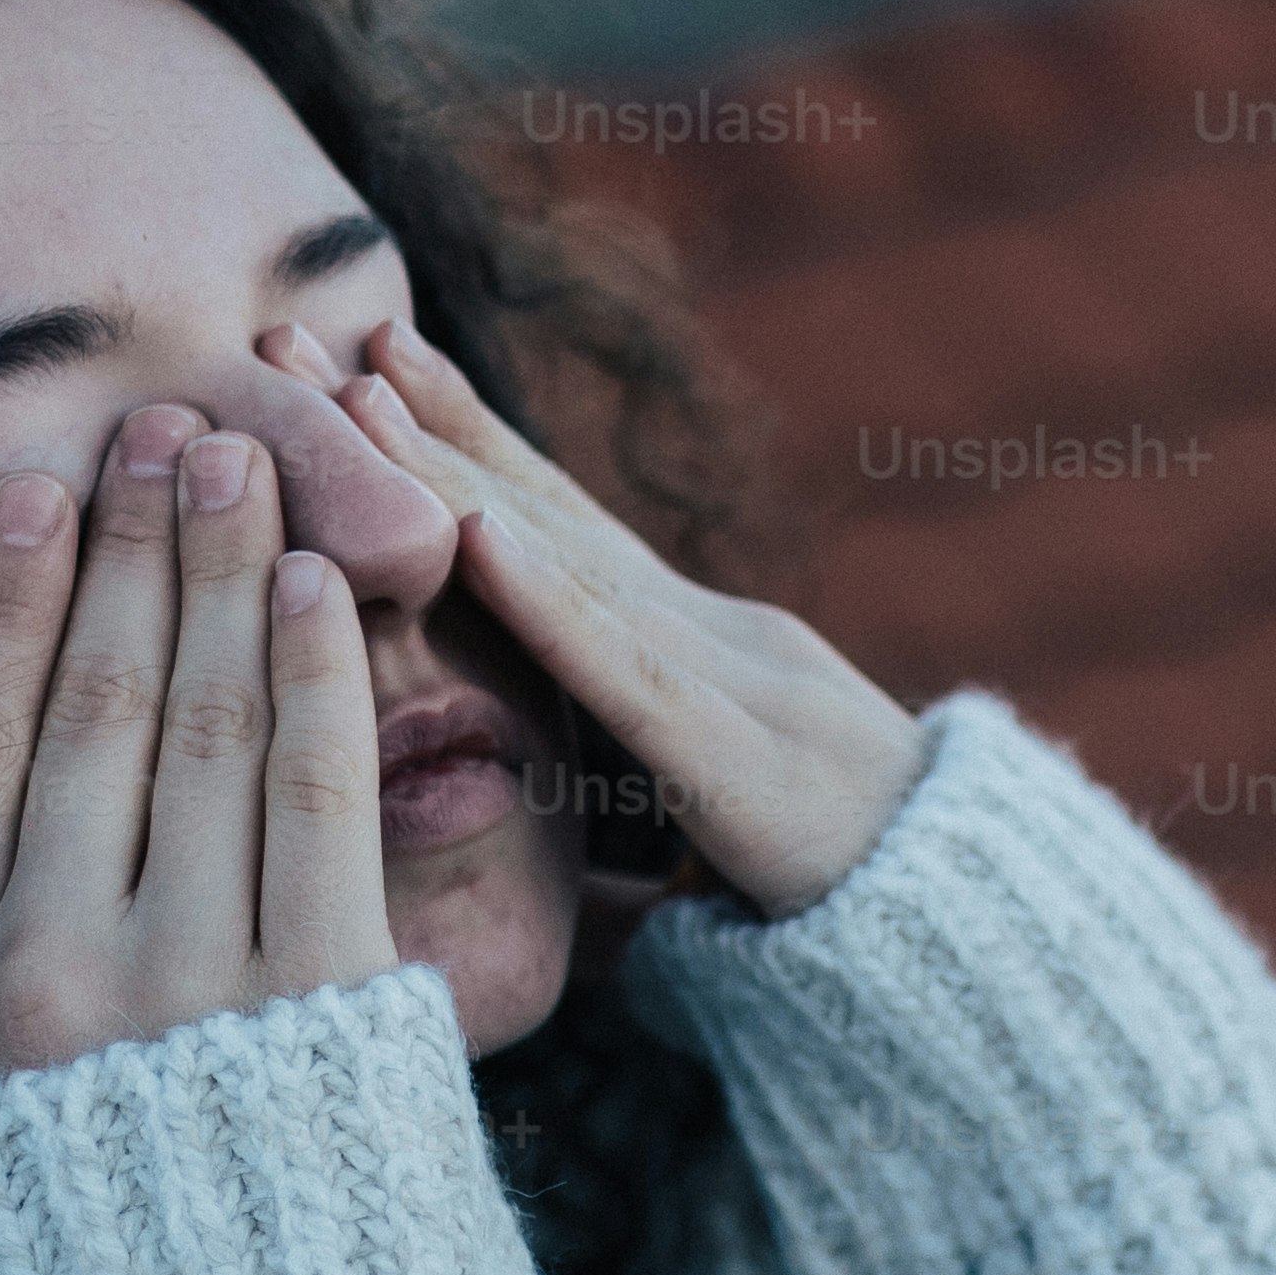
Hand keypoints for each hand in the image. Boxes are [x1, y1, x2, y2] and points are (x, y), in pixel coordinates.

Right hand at [0, 402, 399, 1106]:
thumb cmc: (105, 1229)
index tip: (31, 492)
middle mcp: (38, 990)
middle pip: (86, 716)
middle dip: (129, 550)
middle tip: (161, 425)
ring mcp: (178, 997)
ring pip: (199, 731)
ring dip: (222, 574)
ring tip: (240, 457)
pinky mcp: (316, 1007)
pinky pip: (316, 799)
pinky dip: (312, 674)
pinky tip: (316, 583)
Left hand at [256, 315, 929, 917]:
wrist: (996, 945)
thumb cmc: (866, 906)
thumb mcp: (720, 851)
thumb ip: (643, 835)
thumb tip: (560, 878)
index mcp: (694, 657)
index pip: (552, 529)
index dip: (451, 442)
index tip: (349, 361)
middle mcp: (708, 639)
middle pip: (535, 514)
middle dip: (406, 421)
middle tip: (279, 329)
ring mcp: (730, 688)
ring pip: (563, 566)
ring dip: (447, 474)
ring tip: (345, 389)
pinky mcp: (741, 766)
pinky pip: (625, 675)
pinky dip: (547, 600)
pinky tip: (469, 535)